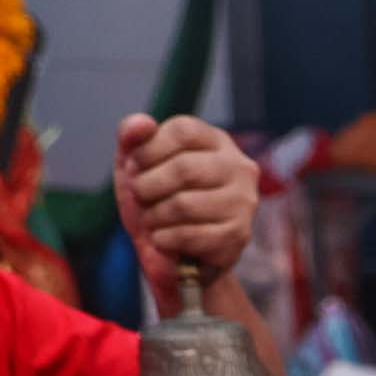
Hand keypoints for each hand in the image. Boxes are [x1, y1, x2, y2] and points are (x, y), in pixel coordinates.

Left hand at [114, 112, 258, 280]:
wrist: (176, 253)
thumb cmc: (157, 199)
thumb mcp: (137, 164)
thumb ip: (132, 136)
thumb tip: (143, 123)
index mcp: (216, 141)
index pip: (184, 130)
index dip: (150, 149)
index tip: (136, 166)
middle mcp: (238, 167)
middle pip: (184, 168)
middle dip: (147, 186)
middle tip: (139, 198)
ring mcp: (243, 201)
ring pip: (184, 204)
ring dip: (153, 216)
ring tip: (150, 220)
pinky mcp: (239, 234)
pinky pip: (190, 235)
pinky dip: (164, 239)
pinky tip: (162, 239)